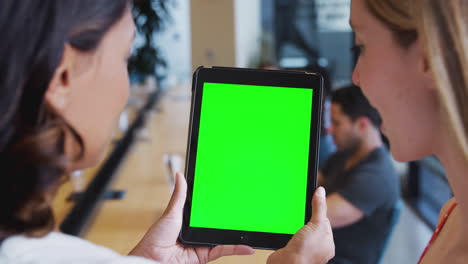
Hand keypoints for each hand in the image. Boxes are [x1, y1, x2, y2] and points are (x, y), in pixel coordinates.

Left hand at [129, 172, 254, 263]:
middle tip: (244, 209)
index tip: (229, 195)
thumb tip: (180, 176)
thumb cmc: (155, 240)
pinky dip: (236, 249)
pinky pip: (223, 250)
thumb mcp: (171, 213)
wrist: (152, 259)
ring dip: (237, 234)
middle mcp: (197, 232)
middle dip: (230, 218)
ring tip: (249, 226)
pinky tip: (247, 247)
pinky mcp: (206, 255)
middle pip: (217, 223)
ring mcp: (202, 244)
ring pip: (223, 237)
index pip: (207, 210)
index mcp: (189, 221)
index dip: (217, 204)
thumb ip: (180, 196)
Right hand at [267, 187, 334, 263]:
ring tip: (290, 220)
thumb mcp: (317, 224)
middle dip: (304, 219)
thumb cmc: (306, 250)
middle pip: (311, 226)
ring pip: (299, 232)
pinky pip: (289, 237)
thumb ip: (319, 207)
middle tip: (298, 211)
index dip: (317, 212)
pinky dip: (286, 233)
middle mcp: (316, 248)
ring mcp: (302, 250)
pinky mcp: (290, 250)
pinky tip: (284, 229)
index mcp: (327, 243)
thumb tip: (321, 191)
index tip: (311, 202)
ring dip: (294, 226)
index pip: (324, 222)